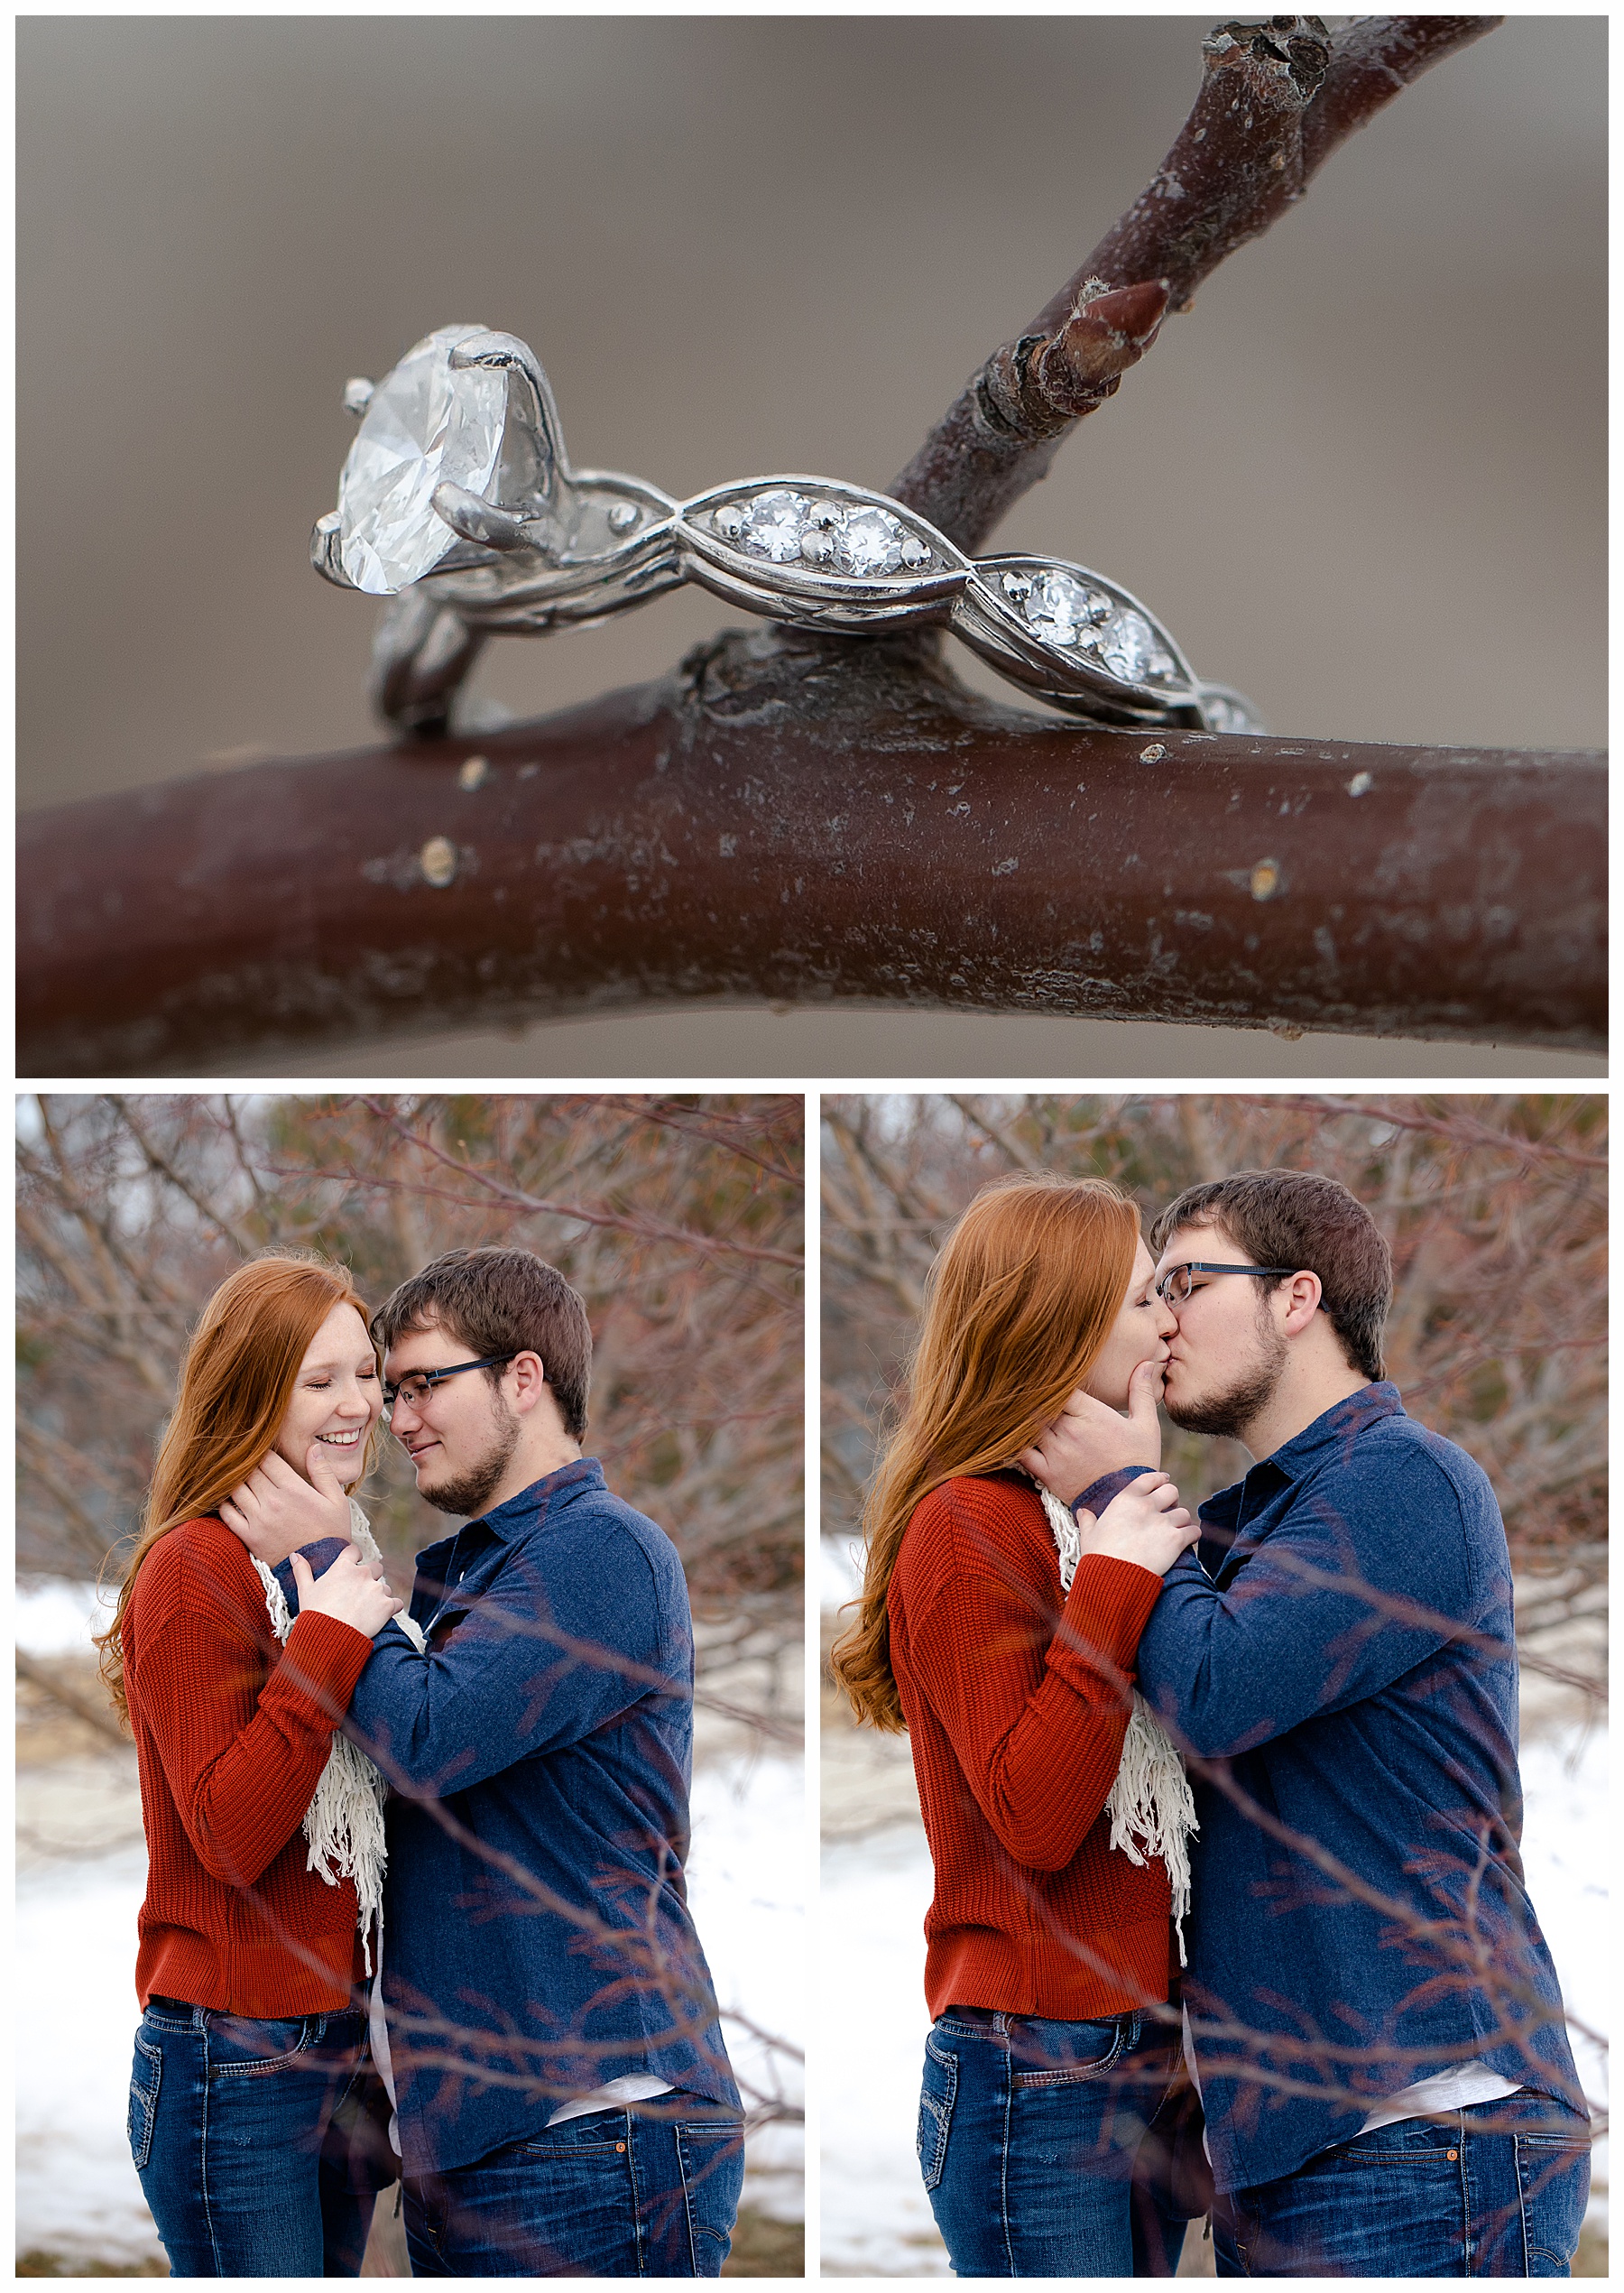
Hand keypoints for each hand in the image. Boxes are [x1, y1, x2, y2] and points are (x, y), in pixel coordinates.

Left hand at [220, 1445, 351, 1566]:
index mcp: (294, 1489)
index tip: (265, 1453)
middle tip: (251, 1463)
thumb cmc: (331, 1532)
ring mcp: (259, 1520)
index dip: (264, 1452)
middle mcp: (273, 1502)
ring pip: (236, 1489)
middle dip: (249, 1464)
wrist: (321, 1567)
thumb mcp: (336, 1500)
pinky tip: (233, 1500)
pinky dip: (225, 1503)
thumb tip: (312, 1447)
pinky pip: (227, 1514)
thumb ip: (323, 1471)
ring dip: (236, 1481)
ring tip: (241, 1479)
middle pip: (250, 1471)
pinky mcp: (249, 1536)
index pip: (267, 1459)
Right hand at [289, 1544, 403, 1638]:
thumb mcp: (305, 1591)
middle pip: (375, 1567)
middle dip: (370, 1578)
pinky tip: (380, 1617)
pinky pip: (397, 1603)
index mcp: (343, 1567)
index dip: (354, 1558)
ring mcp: (377, 1589)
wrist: (329, 1639)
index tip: (352, 1567)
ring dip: (379, 1595)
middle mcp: (363, 1574)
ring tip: (366, 1610)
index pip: (354, 1550)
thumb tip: (295, 1555)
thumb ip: (302, 1571)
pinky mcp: (388, 1606)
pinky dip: (391, 1609)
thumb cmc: (315, 1614)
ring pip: (385, 1587)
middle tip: (359, 1594)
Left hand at [1017, 1357, 1164, 1503]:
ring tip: (1017, 1406)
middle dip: (1035, 1395)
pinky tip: (1013, 1433)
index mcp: (1092, 1415)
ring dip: (1024, 1416)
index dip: (1052, 1381)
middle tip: (1025, 1386)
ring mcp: (1056, 1452)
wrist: (1128, 1503)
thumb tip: (1148, 1363)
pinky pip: (1021, 1452)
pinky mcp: (1047, 1473)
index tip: (1050, 1377)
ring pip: (1028, 1424)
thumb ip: (1141, 1392)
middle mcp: (1071, 1431)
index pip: (1060, 1387)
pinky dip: (1014, 1441)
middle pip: (1040, 1403)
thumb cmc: (1138, 1461)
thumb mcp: (1146, 1426)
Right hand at [1075, 1470, 1195, 1576]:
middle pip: (1171, 1491)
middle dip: (1172, 1499)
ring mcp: (1162, 1523)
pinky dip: (1192, 1535)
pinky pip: (1193, 1531)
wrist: (1113, 1580)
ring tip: (1178, 1529)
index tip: (1164, 1480)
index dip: (1159, 1479)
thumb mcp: (1089, 1536)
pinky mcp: (1176, 1540)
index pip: (1148, 1479)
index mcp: (1124, 1501)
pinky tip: (1188, 1540)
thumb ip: (1088, 1521)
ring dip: (1182, 1521)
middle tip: (1169, 1509)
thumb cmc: (1098, 1558)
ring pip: (1184, 1513)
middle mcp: (1145, 1506)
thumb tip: (1082, 1512)